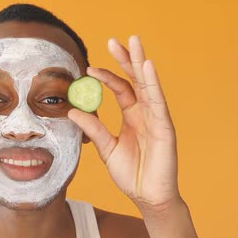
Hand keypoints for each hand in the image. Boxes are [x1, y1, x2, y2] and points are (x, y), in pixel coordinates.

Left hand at [68, 36, 180, 210]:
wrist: (147, 197)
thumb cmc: (131, 175)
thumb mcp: (106, 148)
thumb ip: (93, 129)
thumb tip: (72, 110)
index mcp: (132, 117)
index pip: (121, 89)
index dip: (106, 77)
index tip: (88, 69)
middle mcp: (145, 113)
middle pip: (136, 80)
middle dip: (126, 59)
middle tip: (113, 41)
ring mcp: (156, 118)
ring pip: (148, 84)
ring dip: (140, 62)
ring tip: (133, 42)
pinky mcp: (164, 126)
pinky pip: (158, 100)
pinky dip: (152, 82)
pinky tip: (146, 66)